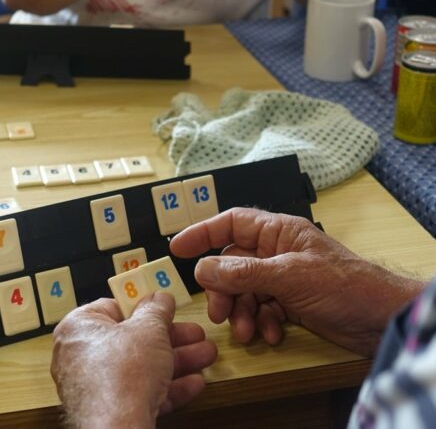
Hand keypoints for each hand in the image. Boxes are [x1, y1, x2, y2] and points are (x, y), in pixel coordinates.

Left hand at [51, 293, 216, 426]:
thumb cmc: (122, 375)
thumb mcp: (150, 329)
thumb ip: (157, 309)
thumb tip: (160, 298)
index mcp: (81, 327)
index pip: (114, 307)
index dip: (144, 304)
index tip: (165, 305)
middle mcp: (82, 356)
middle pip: (135, 339)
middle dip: (173, 337)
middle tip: (195, 333)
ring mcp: (95, 386)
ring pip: (143, 367)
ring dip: (178, 361)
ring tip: (205, 355)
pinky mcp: (110, 410)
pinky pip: (141, 392)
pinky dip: (168, 386)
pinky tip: (195, 382)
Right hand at [170, 208, 424, 356]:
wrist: (378, 318)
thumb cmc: (339, 285)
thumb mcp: (287, 276)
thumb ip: (242, 272)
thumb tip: (202, 268)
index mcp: (276, 232)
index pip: (231, 223)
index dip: (202, 232)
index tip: (177, 248)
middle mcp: (275, 252)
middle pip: (232, 264)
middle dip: (224, 289)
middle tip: (219, 312)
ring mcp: (282, 277)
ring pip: (245, 290)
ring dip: (242, 311)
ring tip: (247, 331)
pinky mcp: (290, 301)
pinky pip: (262, 307)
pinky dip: (262, 321)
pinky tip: (271, 333)